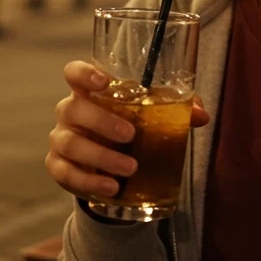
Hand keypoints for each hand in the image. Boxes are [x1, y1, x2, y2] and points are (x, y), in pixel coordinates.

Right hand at [46, 60, 209, 199]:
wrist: (112, 168)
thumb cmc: (131, 128)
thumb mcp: (152, 115)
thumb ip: (175, 110)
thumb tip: (201, 115)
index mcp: (88, 91)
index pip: (74, 73)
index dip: (84, 74)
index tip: (104, 82)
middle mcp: (70, 112)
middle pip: (72, 108)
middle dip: (101, 122)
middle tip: (131, 135)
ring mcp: (61, 139)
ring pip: (70, 143)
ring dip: (101, 156)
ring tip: (130, 168)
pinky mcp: (59, 167)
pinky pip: (65, 173)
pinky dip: (88, 182)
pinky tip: (112, 187)